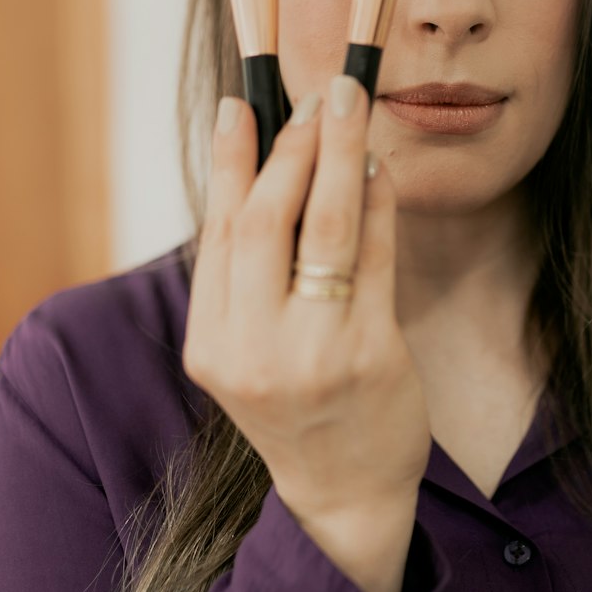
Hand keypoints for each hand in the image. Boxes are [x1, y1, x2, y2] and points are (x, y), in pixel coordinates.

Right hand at [183, 75, 431, 531]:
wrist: (345, 492)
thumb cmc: (297, 405)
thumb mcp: (248, 349)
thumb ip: (245, 275)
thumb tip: (259, 166)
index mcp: (212, 345)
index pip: (218, 232)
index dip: (230, 161)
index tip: (241, 105)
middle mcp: (254, 351)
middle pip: (266, 222)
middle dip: (291, 147)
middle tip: (316, 98)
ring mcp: (315, 355)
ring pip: (324, 229)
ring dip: (338, 156)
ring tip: (348, 107)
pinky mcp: (372, 356)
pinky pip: (376, 258)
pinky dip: (378, 203)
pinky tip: (379, 169)